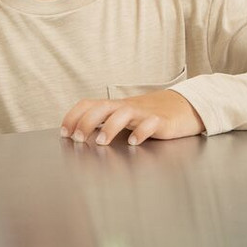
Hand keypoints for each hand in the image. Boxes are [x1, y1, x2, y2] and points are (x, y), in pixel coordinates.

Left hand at [60, 89, 204, 146]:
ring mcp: (143, 113)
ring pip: (124, 113)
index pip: (88, 104)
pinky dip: (141, 132)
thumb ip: (104, 123)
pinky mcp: (161, 121)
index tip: (64, 132)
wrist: (182, 107)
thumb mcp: (123, 117)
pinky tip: (134, 142)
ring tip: (102, 142)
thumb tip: (79, 135)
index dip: (73, 116)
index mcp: (114, 106)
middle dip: (86, 121)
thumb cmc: (147, 115)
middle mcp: (126, 107)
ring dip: (110, 127)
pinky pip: (150, 123)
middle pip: (102, 107)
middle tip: (78, 139)